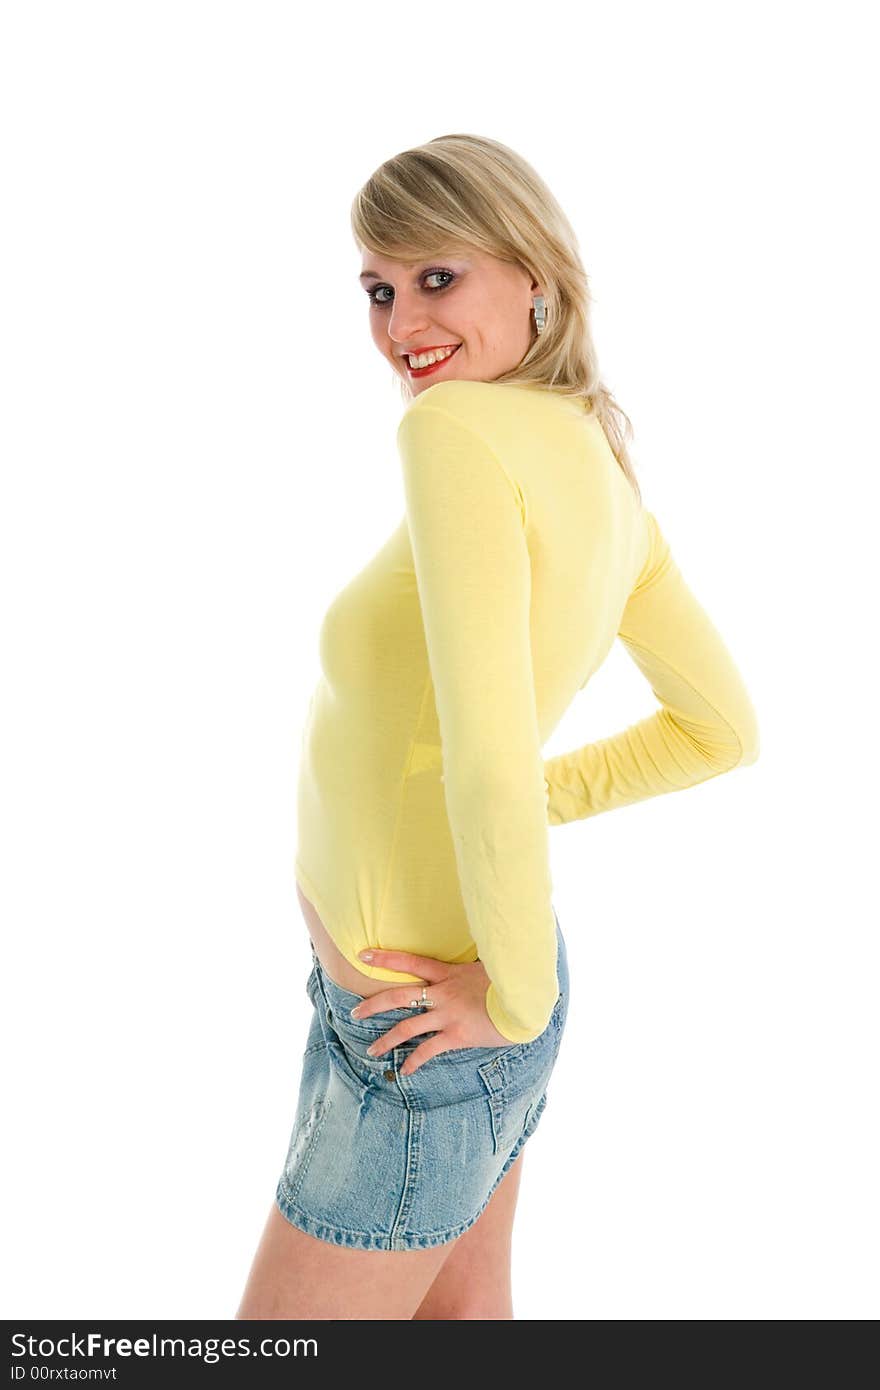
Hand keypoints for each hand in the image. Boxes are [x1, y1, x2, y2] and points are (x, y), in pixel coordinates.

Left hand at [349, 948, 511, 1075]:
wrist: (525, 1001)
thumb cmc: (510, 981)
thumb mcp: (486, 966)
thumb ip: (470, 965)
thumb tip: (471, 956)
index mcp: (447, 973)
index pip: (410, 961)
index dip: (385, 958)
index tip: (362, 954)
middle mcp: (442, 993)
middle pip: (398, 996)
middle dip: (373, 1005)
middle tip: (354, 1013)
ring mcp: (447, 1015)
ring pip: (407, 1028)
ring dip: (387, 1040)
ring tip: (371, 1050)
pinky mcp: (456, 1035)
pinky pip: (429, 1050)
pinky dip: (415, 1062)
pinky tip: (404, 1071)